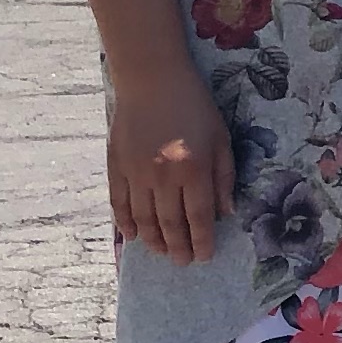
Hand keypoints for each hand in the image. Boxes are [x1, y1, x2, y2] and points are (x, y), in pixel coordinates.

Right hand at [106, 65, 231, 262]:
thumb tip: (225, 213)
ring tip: (161, 252)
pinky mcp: (116, 166)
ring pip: (143, 218)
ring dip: (153, 240)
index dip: (201, 240)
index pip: (199, 217)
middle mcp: (164, 176)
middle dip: (178, 247)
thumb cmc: (194, 106)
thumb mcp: (221, 138)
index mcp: (194, 169)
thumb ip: (224, 177)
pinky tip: (133, 235)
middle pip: (170, 223)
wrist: (152, 80)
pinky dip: (125, 222)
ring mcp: (136, 173)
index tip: (204, 256)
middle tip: (182, 262)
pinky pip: (119, 203)